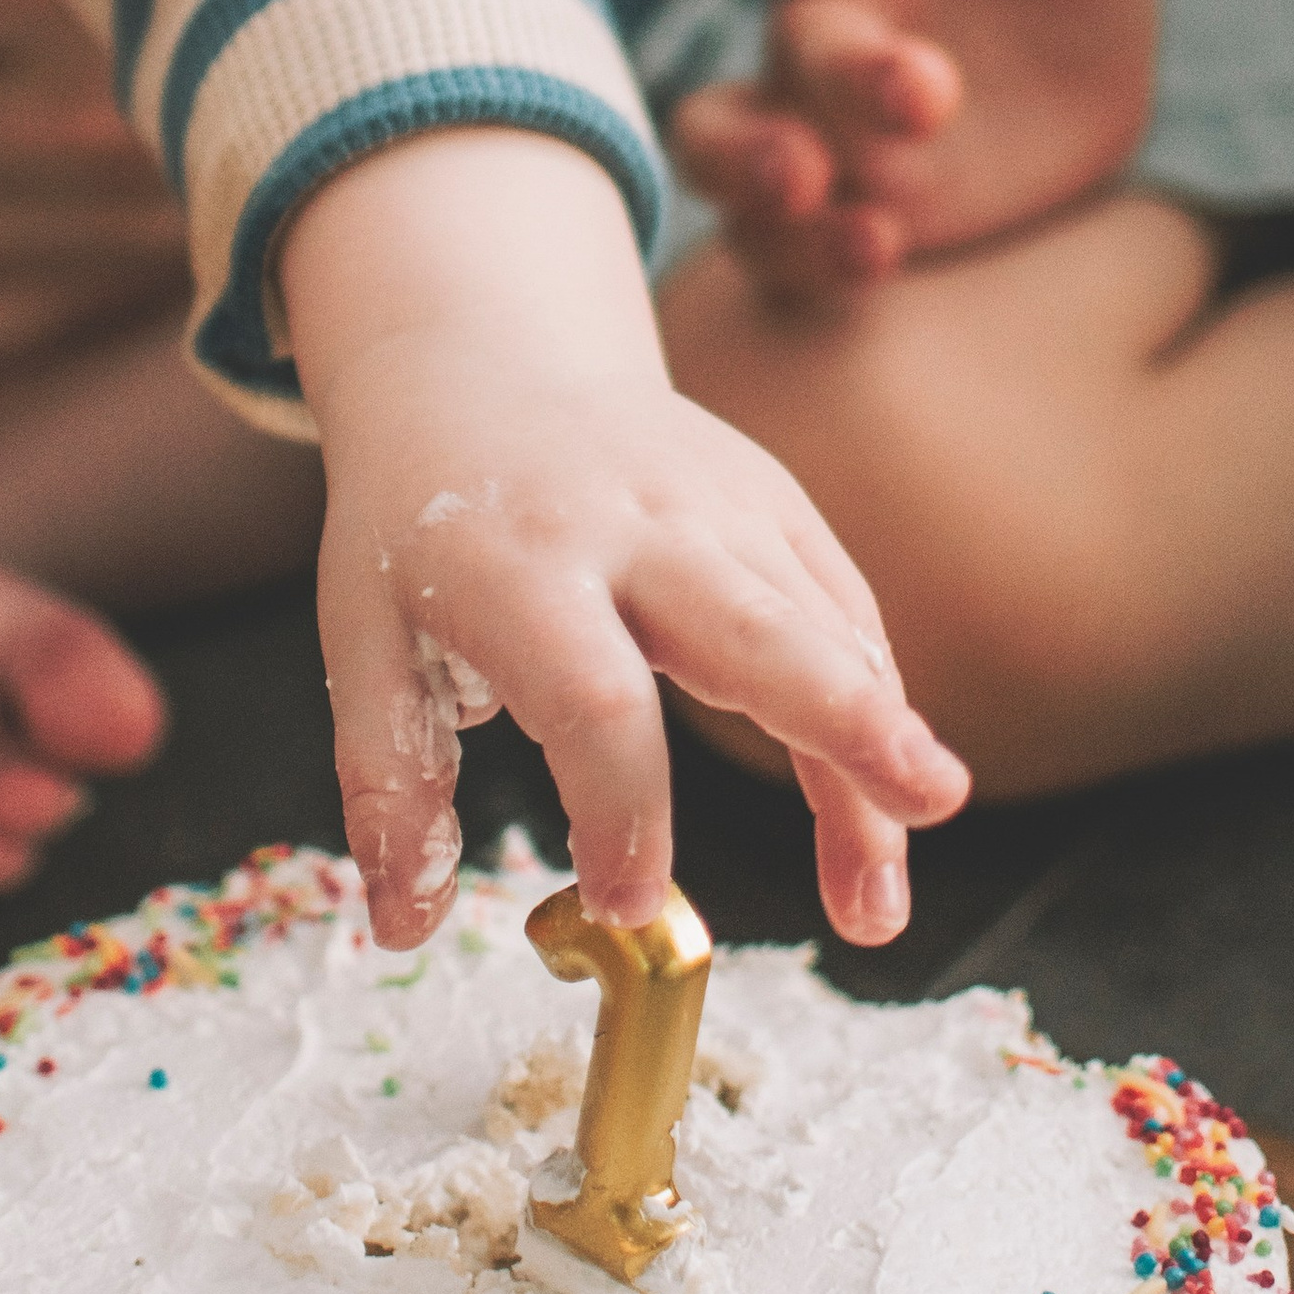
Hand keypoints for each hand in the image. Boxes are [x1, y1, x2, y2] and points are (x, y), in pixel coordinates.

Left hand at [283, 129, 968, 952]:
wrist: (486, 366)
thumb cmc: (421, 522)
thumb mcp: (366, 637)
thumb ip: (386, 780)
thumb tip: (402, 928)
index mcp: (521, 562)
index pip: (594, 697)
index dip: (622, 806)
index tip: (626, 903)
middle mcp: (637, 522)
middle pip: (760, 628)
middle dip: (847, 720)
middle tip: (926, 806)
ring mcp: (720, 501)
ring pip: (825, 631)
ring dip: (876, 757)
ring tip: (881, 899)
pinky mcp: (773, 500)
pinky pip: (842, 609)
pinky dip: (873, 705)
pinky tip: (877, 807)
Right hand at [669, 0, 1158, 300]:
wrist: (1074, 67)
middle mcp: (806, 33)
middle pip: (783, 51)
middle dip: (841, 75)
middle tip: (924, 91)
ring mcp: (811, 132)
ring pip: (727, 156)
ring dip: (760, 177)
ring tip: (818, 193)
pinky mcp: (833, 218)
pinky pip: (776, 250)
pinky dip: (806, 256)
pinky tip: (874, 254)